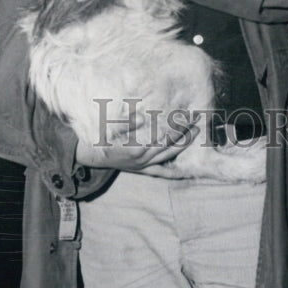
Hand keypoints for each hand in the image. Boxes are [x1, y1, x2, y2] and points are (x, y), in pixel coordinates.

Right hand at [75, 115, 197, 171]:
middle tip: (198, 119)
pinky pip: (162, 172)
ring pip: (169, 156)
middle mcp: (143, 159)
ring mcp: (143, 166)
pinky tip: (188, 172)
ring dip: (184, 144)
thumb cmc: (99, 137)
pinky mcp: (142, 170)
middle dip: (185, 132)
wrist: (90, 155)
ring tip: (196, 132)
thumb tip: (143, 117)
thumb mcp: (108, 126)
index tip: (187, 114)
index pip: (163, 135)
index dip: (176, 125)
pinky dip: (175, 173)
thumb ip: (126, 122)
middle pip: (170, 145)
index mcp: (136, 147)